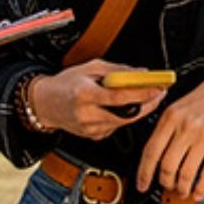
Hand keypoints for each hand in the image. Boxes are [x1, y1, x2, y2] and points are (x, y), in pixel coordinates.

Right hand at [24, 61, 166, 139]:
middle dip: (147, 104)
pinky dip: (121, 116)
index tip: (158, 88)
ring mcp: (90, 128)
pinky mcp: (93, 136)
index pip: (120, 96)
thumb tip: (141, 72)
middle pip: (126, 114)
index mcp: (85, 94)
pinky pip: (115, 126)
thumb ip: (117, 70)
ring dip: (136, 110)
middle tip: (159, 93)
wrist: (45, 104)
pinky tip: (119, 107)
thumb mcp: (90, 67)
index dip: (142, 94)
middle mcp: (87, 114)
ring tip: (142, 97)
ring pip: (123, 121)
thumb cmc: (66, 83)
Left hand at [135, 62, 203, 198]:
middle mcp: (186, 127)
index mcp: (171, 116)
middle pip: (167, 166)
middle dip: (165, 182)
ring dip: (182, 188)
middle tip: (167, 186)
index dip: (144, 172)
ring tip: (182, 191)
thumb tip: (155, 155)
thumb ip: (167, 127)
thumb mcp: (180, 105)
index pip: (151, 150)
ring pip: (185, 174)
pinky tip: (198, 192)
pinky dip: (201, 188)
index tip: (142, 184)